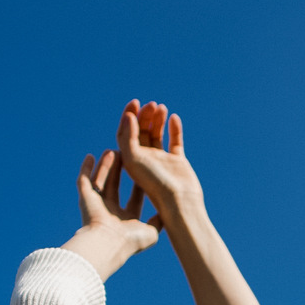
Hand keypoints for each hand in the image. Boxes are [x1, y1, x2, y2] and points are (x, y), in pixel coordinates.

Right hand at [60, 148, 160, 279]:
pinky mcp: (84, 200)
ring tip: (113, 150)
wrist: (108, 243)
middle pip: (117, 186)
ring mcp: (97, 206)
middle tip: (128, 155)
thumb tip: (166, 213)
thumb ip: (159, 221)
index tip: (148, 171)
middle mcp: (111, 213)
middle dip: (122, 171)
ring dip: (106, 166)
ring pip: (102, 181)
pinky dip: (86, 169)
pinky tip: (90, 156)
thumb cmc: (130, 240)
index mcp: (127, 220)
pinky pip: (83, 180)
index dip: (140, 184)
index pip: (135, 199)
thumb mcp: (152, 232)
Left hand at [116, 99, 205, 229]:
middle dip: (145, 116)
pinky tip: (174, 117)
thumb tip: (129, 116)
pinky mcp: (177, 163)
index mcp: (130, 160)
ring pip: (157, 135)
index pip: (126, 133)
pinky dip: (174, 129)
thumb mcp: (133, 160)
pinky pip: (175, 142)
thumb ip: (129, 137)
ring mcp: (161, 161)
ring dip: (158, 120)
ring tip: (161, 107)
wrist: (179, 202)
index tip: (134, 103)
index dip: (128, 116)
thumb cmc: (154, 184)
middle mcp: (144, 160)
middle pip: (141, 132)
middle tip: (151, 104)